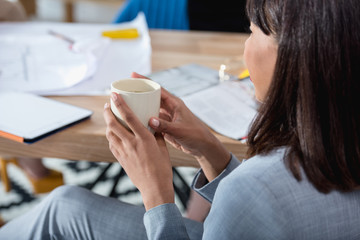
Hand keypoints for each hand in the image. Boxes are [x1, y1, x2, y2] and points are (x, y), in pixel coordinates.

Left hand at [103, 92, 173, 210]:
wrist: (154, 188)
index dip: (120, 104)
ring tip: (109, 118)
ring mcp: (124, 152)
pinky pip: (112, 145)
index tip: (114, 94)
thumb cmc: (162, 168)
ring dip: (107, 124)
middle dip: (107, 112)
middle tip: (106, 105)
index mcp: (144, 138)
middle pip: (113, 124)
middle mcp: (132, 144)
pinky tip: (113, 134)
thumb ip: (156, 134)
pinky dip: (110, 136)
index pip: (129, 117)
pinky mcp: (121, 160)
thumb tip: (152, 124)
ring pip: (110, 134)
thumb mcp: (163, 148)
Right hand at [130, 72, 230, 180]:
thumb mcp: (179, 130)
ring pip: (151, 108)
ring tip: (125, 103)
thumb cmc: (195, 135)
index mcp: (175, 103)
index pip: (158, 89)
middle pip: (152, 96)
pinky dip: (144, 118)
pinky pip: (152, 119)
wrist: (203, 146)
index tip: (132, 75)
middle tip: (124, 88)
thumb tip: (150, 120)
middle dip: (139, 92)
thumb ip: (165, 126)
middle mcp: (170, 108)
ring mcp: (167, 117)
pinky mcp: (166, 126)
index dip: (145, 81)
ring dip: (140, 105)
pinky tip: (134, 120)